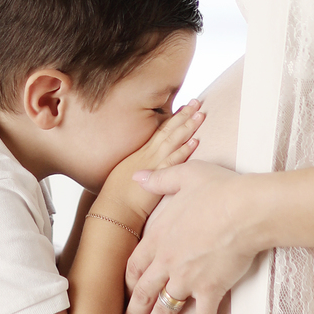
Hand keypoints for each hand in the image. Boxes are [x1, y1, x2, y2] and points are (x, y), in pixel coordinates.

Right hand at [100, 100, 204, 227]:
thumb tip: (144, 167)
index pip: (159, 131)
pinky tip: (195, 142)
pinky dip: (184, 151)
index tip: (184, 107)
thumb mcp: (124, 175)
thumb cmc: (116, 198)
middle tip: (197, 102)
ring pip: (172, 141)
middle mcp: (146, 155)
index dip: (173, 118)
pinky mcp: (157, 177)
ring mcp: (152, 164)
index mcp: (140, 153)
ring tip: (200, 115)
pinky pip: (173, 161)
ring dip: (187, 127)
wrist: (112, 211)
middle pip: (168, 130)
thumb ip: (137, 168)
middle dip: (183, 115)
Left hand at [120, 162, 267, 313]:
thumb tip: (137, 175)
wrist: (247, 208)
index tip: (122, 296)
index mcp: (158, 238)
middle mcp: (167, 263)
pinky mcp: (210, 290)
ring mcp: (187, 279)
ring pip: (163, 311)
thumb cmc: (219, 189)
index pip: (133, 266)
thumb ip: (158, 179)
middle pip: (141, 294)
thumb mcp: (183, 176)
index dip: (125, 283)